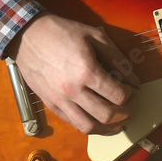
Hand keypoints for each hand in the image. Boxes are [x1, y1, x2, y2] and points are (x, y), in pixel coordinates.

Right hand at [8, 13, 139, 134]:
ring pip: (90, 127)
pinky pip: (73, 124)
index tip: (132, 90)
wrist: (27, 34)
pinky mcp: (50, 104)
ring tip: (118, 120)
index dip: (131, 95)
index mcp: (86, 71)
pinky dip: (89, 125)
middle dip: (126, 113)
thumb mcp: (95, 36)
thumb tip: (134, 79)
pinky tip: (97, 118)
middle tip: (130, 105)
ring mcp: (60, 100)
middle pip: (108, 115)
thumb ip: (117, 59)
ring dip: (109, 127)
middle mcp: (72, 90)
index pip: (118, 96)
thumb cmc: (61, 32)